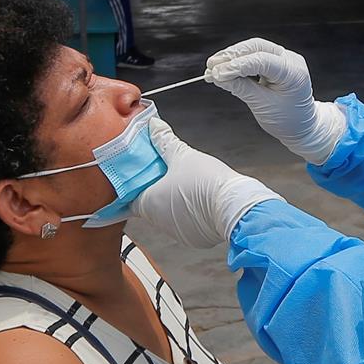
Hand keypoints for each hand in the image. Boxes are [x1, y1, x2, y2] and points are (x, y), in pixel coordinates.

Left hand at [128, 118, 278, 246]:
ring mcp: (177, 232)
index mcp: (148, 203)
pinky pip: (185, 223)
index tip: (133, 178)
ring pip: (167, 215)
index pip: (126, 200)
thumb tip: (153, 125)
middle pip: (148, 206)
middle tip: (160, 174)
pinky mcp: (194, 238)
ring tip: (181, 184)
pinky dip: (187, 213)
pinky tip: (196, 199)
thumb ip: (163, 140)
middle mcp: (159, 221)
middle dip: (153, 190)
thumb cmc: (206, 182)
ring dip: (170, 202)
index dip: (131, 187)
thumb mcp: (182, 155)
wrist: (236, 206)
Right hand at [205, 39, 348, 165]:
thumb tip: (218, 76)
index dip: (237, 65)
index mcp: (293, 73)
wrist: (302, 126)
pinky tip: (224, 69)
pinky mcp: (276, 61)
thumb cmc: (288, 120)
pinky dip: (239, 62)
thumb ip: (241, 88)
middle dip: (232, 55)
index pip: (262, 60)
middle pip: (257, 47)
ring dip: (232, 57)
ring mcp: (284, 58)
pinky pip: (254, 55)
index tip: (217, 73)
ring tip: (213, 68)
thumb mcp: (262, 106)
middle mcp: (290, 60)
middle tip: (212, 66)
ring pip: (254, 48)